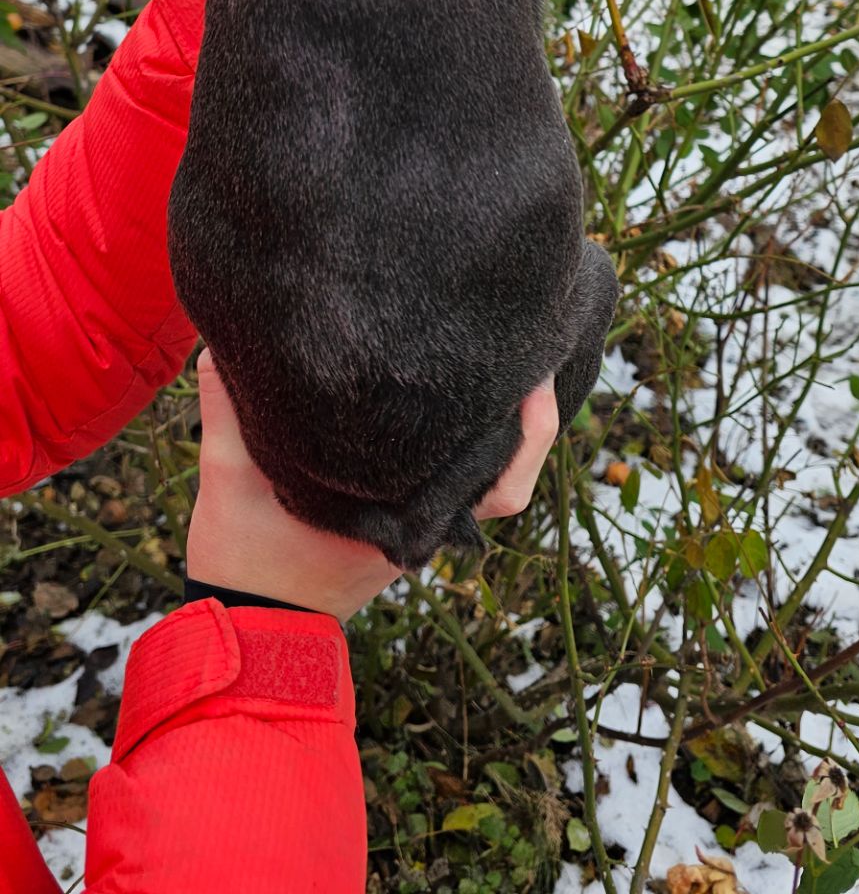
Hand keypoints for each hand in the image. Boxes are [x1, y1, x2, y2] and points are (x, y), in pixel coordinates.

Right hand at [187, 351, 559, 616]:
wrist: (248, 622)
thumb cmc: (245, 555)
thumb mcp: (228, 475)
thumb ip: (228, 405)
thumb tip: (222, 341)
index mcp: (404, 513)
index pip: (497, 474)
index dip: (525, 418)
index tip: (531, 365)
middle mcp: (424, 520)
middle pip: (507, 468)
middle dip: (524, 405)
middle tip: (527, 340)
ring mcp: (418, 523)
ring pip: (487, 474)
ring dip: (499, 422)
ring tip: (502, 355)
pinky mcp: (403, 520)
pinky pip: (456, 477)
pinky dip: (467, 440)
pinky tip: (455, 393)